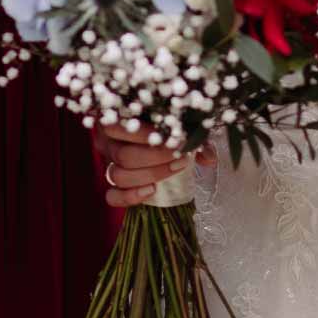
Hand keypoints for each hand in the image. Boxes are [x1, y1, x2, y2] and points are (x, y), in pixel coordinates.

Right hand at [94, 125, 212, 208]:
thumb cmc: (167, 125)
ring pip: (117, 175)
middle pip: (122, 155)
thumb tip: (209, 158)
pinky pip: (112, 197)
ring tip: (174, 169)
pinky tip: (151, 191)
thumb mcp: (179, 123)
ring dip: (149, 175)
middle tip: (180, 157)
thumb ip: (194, 136)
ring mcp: (108, 164)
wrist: (160, 140)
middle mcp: (108, 142)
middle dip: (155, 158)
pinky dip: (130, 197)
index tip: (173, 139)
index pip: (118, 127)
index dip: (145, 135)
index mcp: (117, 120)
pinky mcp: (110, 186)